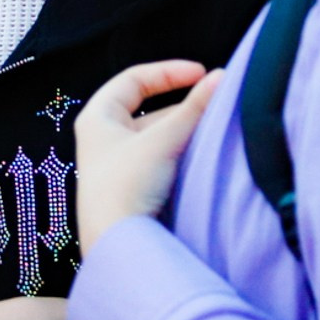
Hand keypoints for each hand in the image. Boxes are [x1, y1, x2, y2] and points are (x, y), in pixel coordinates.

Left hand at [75, 60, 222, 253]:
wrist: (117, 246)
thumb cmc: (125, 188)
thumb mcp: (162, 140)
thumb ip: (194, 109)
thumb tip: (222, 78)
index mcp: (97, 119)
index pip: (134, 80)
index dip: (168, 72)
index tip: (201, 74)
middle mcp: (104, 140)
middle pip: (150, 110)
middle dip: (183, 108)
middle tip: (214, 108)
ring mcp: (118, 167)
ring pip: (159, 139)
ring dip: (185, 134)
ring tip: (213, 134)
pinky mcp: (134, 191)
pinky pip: (162, 163)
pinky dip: (182, 156)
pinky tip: (203, 159)